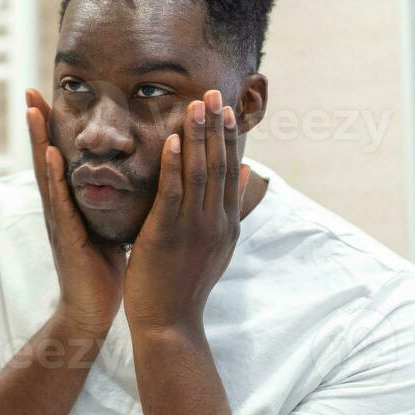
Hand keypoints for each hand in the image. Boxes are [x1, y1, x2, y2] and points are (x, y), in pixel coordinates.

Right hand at [26, 88, 125, 336]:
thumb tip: (135, 178)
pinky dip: (53, 175)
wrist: (92, 311)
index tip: (50, 96)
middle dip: (38, 124)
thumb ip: (113, 202)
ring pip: (46, 172)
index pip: (61, 157)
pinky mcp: (65, 235)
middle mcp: (59, 207)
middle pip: (45, 156)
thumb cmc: (105, 271)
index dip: (54, 129)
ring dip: (38, 139)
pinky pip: (59, 200)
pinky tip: (51, 154)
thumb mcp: (111, 226)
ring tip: (33, 109)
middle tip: (30, 91)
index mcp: (71, 203)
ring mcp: (58, 220)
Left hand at [123, 89, 249, 334]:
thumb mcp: (217, 244)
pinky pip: (172, 194)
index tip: (226, 107)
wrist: (170, 322)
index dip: (228, 137)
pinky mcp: (168, 235)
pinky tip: (171, 140)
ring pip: (199, 173)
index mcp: (226, 222)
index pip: (230, 170)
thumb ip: (230, 207)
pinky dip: (173, 165)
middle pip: (218, 164)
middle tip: (213, 92)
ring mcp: (194, 228)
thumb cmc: (185, 283)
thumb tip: (246, 172)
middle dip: (216, 127)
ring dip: (197, 136)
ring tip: (195, 105)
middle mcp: (215, 221)